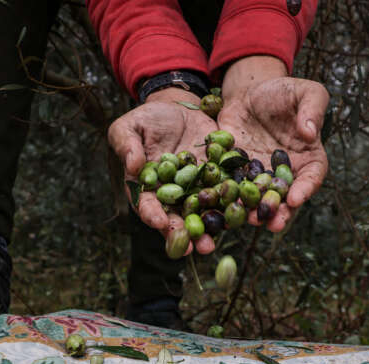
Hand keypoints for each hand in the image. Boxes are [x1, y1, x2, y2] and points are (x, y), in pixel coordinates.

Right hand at [107, 88, 219, 255]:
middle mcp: (174, 196)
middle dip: (185, 235)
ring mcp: (198, 190)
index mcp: (148, 189)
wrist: (178, 110)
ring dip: (210, 229)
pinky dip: (235, 205)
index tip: (159, 223)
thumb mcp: (129, 127)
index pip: (148, 205)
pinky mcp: (219, 180)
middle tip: (193, 249)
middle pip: (178, 219)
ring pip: (204, 214)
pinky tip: (241, 214)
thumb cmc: (147, 120)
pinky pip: (228, 194)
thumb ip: (127, 145)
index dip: (153, 215)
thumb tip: (132, 165)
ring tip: (213, 244)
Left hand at [218, 69, 328, 231]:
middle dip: (279, 212)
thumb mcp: (305, 91)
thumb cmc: (283, 91)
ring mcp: (260, 177)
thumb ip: (313, 109)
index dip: (306, 189)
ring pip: (259, 200)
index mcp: (308, 158)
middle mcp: (285, 174)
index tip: (296, 198)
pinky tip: (221, 208)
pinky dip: (228, 200)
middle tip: (273, 225)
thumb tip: (310, 133)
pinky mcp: (237, 174)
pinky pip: (234, 189)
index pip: (312, 177)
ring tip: (247, 221)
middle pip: (285, 198)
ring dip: (253, 212)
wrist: (249, 92)